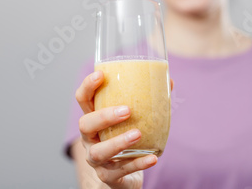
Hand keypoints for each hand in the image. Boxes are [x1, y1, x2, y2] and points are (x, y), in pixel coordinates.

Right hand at [75, 71, 173, 188]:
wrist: (122, 176)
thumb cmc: (125, 138)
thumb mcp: (132, 120)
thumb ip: (147, 101)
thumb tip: (169, 81)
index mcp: (94, 119)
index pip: (83, 99)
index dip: (88, 86)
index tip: (100, 75)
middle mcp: (89, 138)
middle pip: (85, 124)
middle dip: (104, 116)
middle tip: (127, 110)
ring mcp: (96, 159)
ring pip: (99, 151)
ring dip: (118, 142)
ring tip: (137, 134)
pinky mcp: (108, 176)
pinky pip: (120, 171)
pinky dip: (137, 164)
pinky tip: (152, 158)